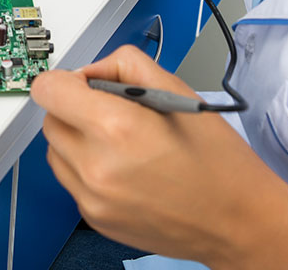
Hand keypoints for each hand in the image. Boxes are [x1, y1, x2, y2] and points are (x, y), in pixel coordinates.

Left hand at [30, 46, 287, 269]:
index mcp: (116, 128)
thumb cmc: (217, 159)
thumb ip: (125, 66)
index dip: (66, 81)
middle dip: (75, 109)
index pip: (48, 90)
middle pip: (51, 119)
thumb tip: (91, 71)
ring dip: (78, 139)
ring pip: (56, 151)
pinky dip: (88, 169)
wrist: (238, 220)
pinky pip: (72, 180)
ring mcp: (92, 198)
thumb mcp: (177, 90)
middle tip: (115, 112)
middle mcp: (96, 167)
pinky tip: (126, 169)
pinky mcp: (95, 219)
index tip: (86, 85)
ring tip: (122, 143)